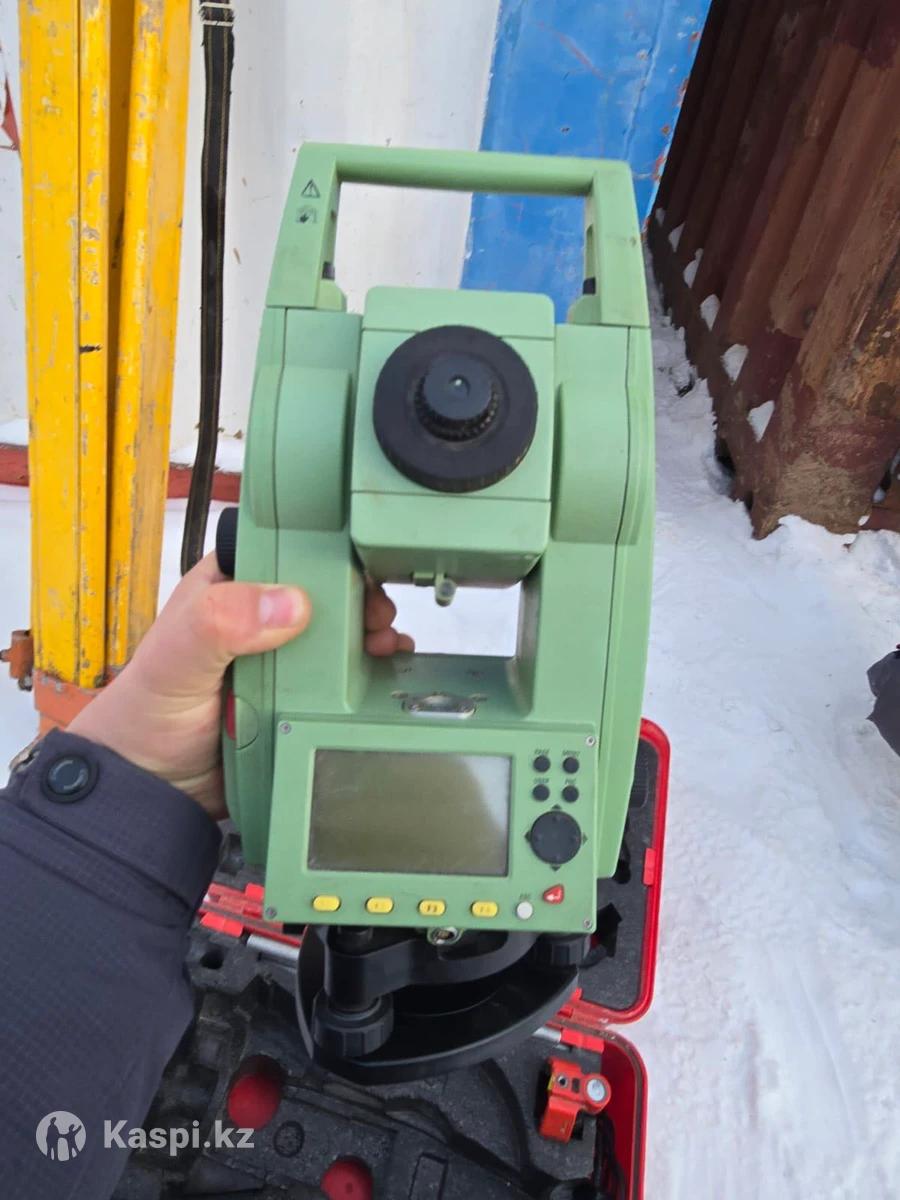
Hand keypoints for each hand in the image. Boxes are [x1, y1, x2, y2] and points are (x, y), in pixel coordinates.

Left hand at [69, 553, 412, 818]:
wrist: (155, 787)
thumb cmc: (149, 711)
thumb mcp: (178, 655)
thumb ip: (221, 621)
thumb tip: (289, 603)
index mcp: (232, 585)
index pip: (286, 550)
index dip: (329, 554)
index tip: (361, 568)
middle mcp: (262, 616)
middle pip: (326, 592)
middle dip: (361, 598)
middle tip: (379, 614)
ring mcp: (287, 659)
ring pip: (340, 636)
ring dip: (370, 635)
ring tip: (387, 643)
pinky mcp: (303, 700)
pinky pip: (343, 682)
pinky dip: (369, 676)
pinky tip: (387, 671)